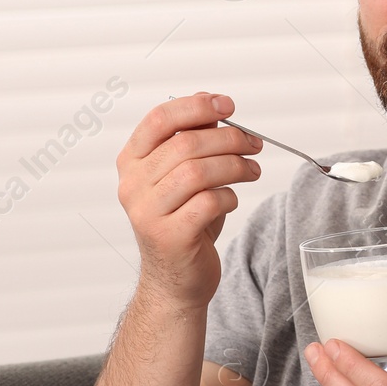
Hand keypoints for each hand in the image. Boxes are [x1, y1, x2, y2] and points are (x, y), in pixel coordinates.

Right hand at [116, 91, 261, 311]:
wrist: (175, 280)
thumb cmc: (184, 223)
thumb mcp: (185, 177)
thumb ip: (193, 141)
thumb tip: (214, 105)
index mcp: (132, 162)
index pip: (159, 119)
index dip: (196, 106)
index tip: (228, 105)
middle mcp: (133, 185)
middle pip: (185, 145)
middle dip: (229, 139)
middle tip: (254, 144)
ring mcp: (147, 212)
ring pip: (198, 172)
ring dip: (234, 166)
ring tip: (252, 170)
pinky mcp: (169, 236)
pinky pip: (208, 203)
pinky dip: (229, 197)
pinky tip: (232, 199)